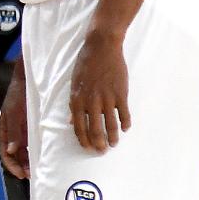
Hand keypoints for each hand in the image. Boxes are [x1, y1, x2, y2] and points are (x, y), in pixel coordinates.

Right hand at [0, 65, 29, 177]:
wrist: (29, 79)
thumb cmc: (19, 94)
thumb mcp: (14, 112)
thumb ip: (13, 132)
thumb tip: (10, 150)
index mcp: (5, 130)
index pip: (6, 153)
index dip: (12, 165)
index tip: (21, 174)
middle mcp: (13, 133)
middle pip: (15, 155)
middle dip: (22, 166)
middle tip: (32, 175)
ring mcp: (23, 130)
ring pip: (25, 151)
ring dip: (29, 161)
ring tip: (39, 169)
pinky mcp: (33, 127)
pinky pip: (34, 143)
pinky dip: (37, 151)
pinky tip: (44, 156)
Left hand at [67, 30, 128, 151]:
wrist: (101, 48)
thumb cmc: (85, 65)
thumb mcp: (74, 85)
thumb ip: (74, 104)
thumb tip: (72, 122)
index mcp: (77, 100)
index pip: (79, 128)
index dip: (84, 140)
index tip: (88, 148)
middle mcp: (91, 102)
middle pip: (95, 130)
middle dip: (99, 144)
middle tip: (102, 151)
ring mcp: (107, 98)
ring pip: (111, 124)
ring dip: (113, 137)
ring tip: (114, 144)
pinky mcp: (120, 93)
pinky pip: (124, 113)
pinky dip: (125, 123)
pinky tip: (126, 129)